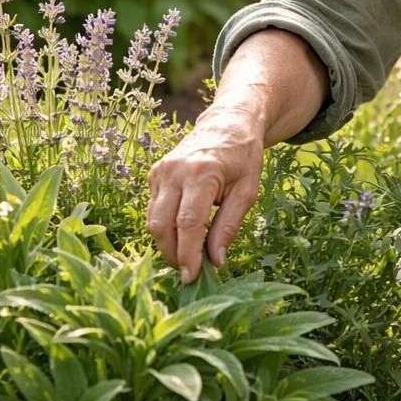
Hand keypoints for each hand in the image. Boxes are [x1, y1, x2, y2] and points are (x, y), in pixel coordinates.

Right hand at [146, 106, 264, 282]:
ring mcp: (160, 172)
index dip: (188, 254)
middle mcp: (175, 171)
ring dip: (167, 243)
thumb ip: (229, 226)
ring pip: (153, 220)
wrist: (227, 123)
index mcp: (202, 173)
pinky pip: (153, 209)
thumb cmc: (243, 157)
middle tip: (190, 271)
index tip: (192, 277)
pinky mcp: (154, 174)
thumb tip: (215, 261)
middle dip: (173, 254)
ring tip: (188, 254)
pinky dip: (165, 227)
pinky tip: (184, 232)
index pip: (188, 223)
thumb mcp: (247, 191)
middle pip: (161, 225)